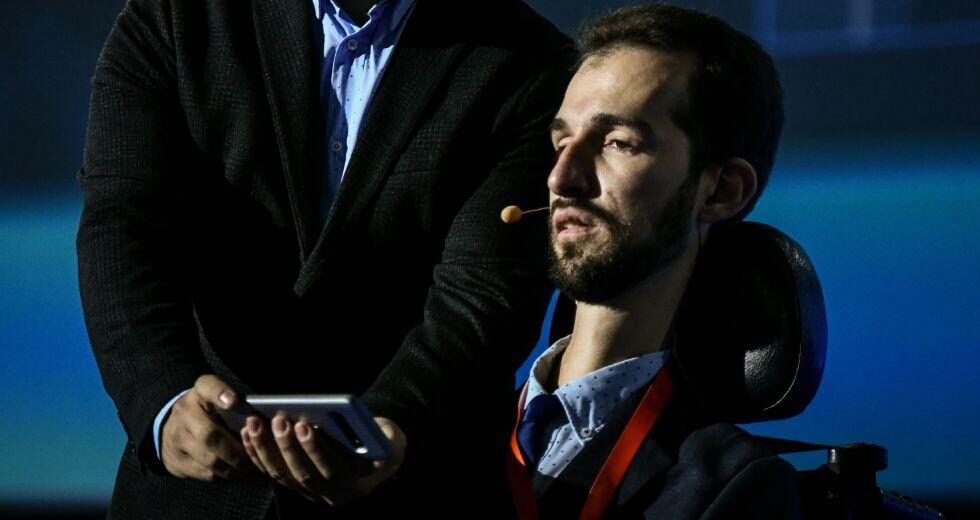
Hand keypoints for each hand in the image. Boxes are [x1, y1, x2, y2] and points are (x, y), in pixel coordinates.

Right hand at [161, 374, 254, 480]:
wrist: (172, 429)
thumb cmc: (208, 411)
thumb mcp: (219, 399)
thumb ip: (237, 404)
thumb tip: (264, 422)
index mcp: (200, 392)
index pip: (208, 387)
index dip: (220, 394)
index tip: (233, 402)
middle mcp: (185, 412)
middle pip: (210, 434)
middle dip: (236, 451)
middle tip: (254, 458)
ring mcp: (176, 437)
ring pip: (209, 459)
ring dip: (233, 467)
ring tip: (251, 470)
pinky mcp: (175, 460)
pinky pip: (204, 473)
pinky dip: (224, 475)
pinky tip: (237, 475)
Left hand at [241, 414, 406, 505]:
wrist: (377, 456)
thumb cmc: (384, 442)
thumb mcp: (392, 438)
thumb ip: (381, 434)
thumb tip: (355, 420)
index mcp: (358, 485)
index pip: (334, 471)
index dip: (317, 449)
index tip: (304, 424)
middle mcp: (333, 496)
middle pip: (304, 475)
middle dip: (287, 446)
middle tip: (278, 419)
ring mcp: (312, 494)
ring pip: (282, 476)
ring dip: (266, 449)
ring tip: (256, 422)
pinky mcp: (296, 486)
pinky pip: (271, 473)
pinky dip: (257, 453)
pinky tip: (249, 432)